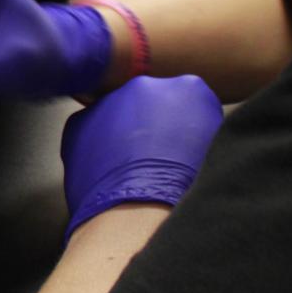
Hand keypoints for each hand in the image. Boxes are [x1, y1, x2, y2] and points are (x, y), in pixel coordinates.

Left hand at [60, 75, 222, 237]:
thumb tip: (188, 134)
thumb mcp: (212, 149)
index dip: (183, 127)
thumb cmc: (185, 188)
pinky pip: (88, 131)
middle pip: (149, 100)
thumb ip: (199, 128)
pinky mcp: (79, 120)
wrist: (141, 210)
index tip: (181, 146)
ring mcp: (109, 99)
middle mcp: (148, 83)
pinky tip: (106, 173)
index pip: (187, 100)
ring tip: (129, 169)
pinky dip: (94, 148)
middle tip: (153, 157)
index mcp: (190, 87)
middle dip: (150, 123)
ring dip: (120, 134)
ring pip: (116, 114)